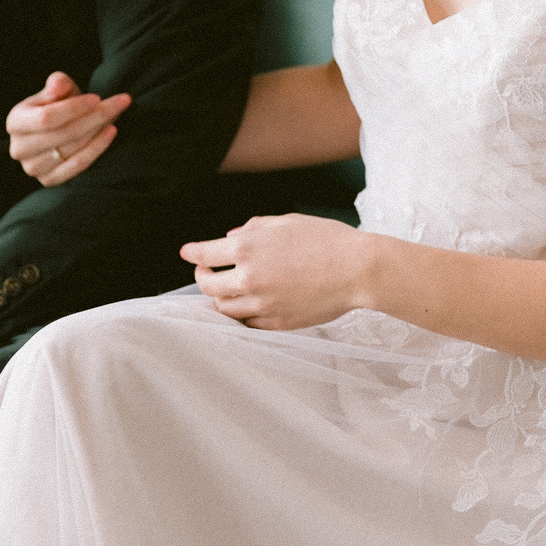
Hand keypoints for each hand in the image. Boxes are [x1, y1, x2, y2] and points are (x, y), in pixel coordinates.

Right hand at [6, 71, 130, 186]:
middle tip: (121, 103)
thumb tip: (59, 83)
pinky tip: (111, 132)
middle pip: (64, 133)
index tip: (97, 97)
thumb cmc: (55, 107)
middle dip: (96, 116)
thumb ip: (57, 84)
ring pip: (73, 148)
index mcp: (14, 122)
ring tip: (117, 114)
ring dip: (99, 130)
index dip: (73, 108)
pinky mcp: (49, 180)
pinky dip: (97, 149)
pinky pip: (78, 165)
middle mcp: (19, 148)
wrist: (54, 132)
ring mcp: (33, 168)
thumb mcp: (55, 91)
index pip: (47, 118)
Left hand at [180, 215, 376, 329]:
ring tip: (227, 290)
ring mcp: (262, 304)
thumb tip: (231, 238)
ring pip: (224, 308)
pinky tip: (249, 304)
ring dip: (221, 298)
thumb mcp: (288, 222)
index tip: (187, 253)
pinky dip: (243, 314)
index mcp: (247, 248)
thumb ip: (254, 229)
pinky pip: (248, 323)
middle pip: (208, 285)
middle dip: (203, 277)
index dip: (192, 252)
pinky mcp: (277, 323)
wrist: (358, 270)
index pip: (205, 253)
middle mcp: (249, 278)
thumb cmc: (327, 239)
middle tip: (207, 272)